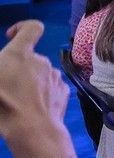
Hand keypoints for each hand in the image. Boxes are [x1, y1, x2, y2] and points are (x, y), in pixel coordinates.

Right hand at [0, 21, 68, 138]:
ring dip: (31, 82)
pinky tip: (32, 108)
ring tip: (18, 100)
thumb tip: (4, 68)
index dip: (22, 27)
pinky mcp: (64, 92)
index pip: (32, 27)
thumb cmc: (3, 103)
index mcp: (20, 54)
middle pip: (31, 57)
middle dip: (19, 67)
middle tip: (6, 85)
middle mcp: (42, 61)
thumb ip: (0, 66)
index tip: (12, 37)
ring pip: (41, 74)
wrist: (31, 130)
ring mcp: (56, 76)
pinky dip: (42, 94)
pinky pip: (51, 88)